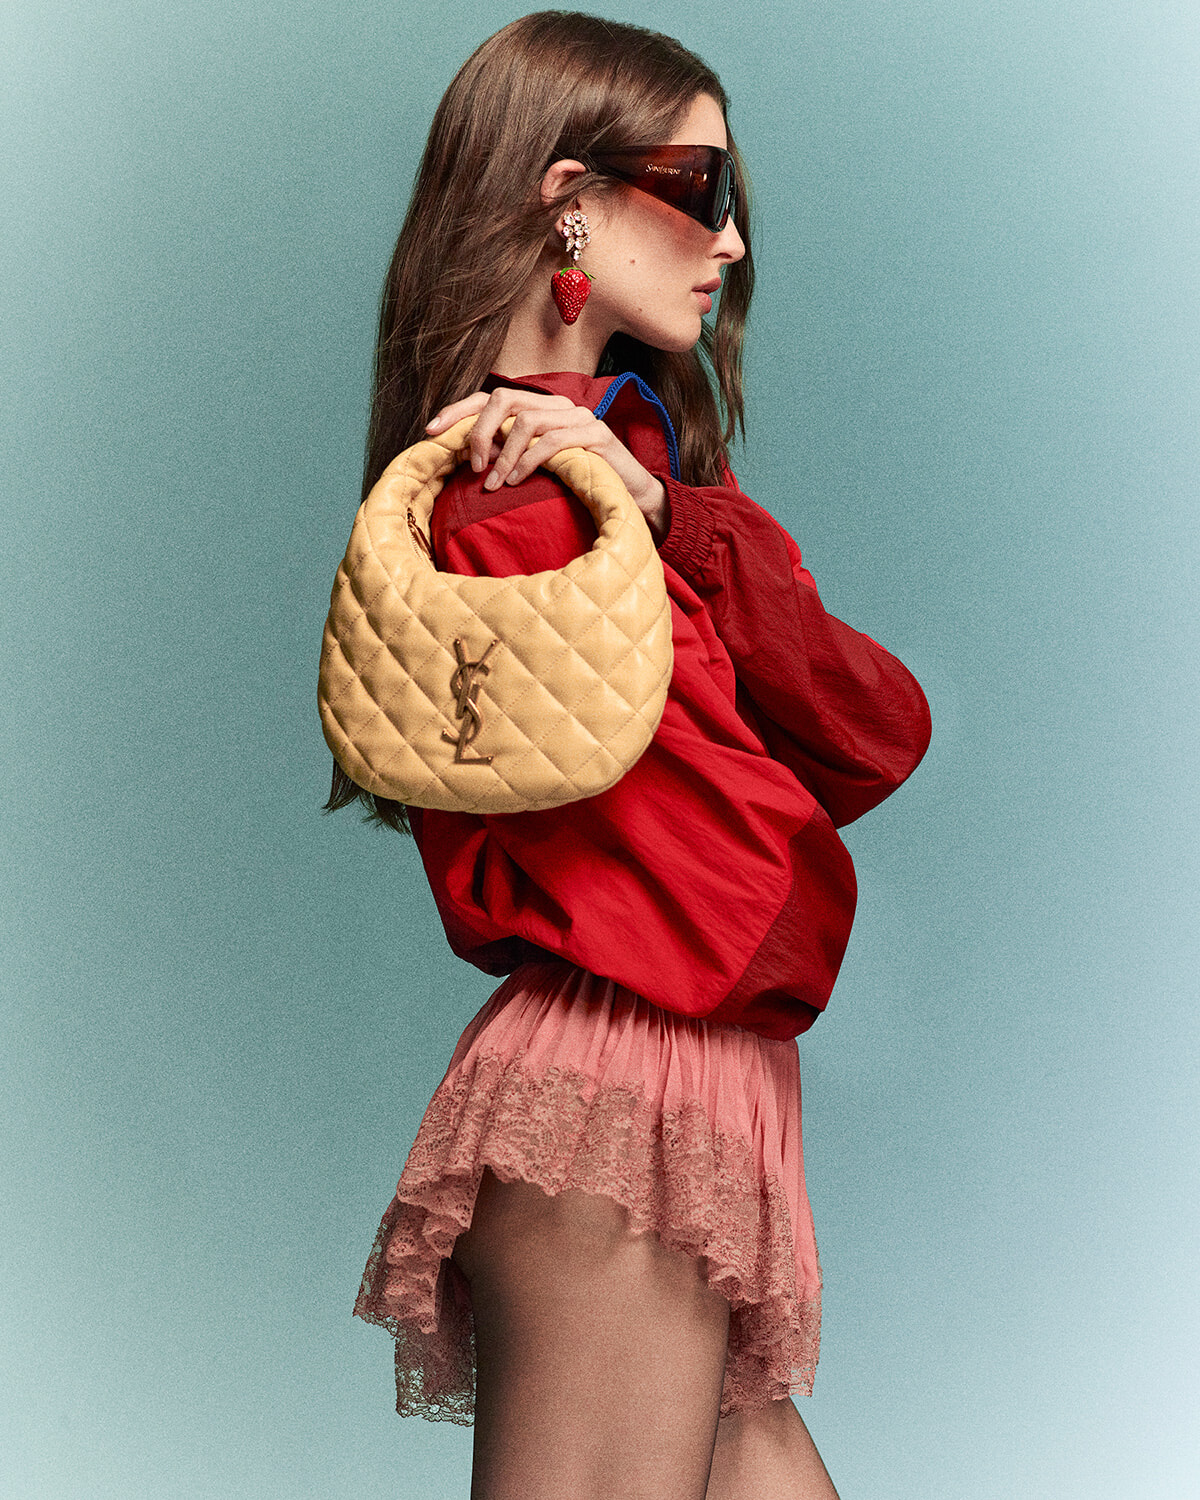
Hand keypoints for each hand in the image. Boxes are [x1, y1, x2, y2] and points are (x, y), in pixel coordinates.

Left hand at [424, 388, 669, 536]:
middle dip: (480, 431)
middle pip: (504, 398)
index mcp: (539, 408)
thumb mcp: (536, 468)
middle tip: (473, 467)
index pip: (491, 397)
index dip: (458, 411)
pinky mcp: (594, 435)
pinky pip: (552, 441)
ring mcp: (577, 416)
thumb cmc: (579, 483)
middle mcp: (557, 405)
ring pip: (526, 419)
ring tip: (495, 484)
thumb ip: (508, 457)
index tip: (430, 431)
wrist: (630, 495)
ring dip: (504, 454)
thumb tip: (469, 461)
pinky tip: (518, 481)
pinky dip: (529, 461)